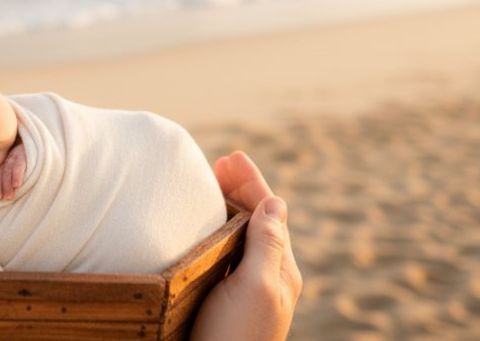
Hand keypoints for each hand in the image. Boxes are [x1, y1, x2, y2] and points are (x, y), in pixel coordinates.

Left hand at [0, 142, 26, 199]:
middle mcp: (9, 159)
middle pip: (1, 173)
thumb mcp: (19, 168)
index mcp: (6, 163)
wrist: (40, 143)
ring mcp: (16, 156)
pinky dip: (17, 176)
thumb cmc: (30, 160)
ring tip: (8, 197)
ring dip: (7, 185)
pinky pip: (19, 166)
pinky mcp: (25, 154)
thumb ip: (8, 178)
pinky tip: (17, 185)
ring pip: (8, 171)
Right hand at [191, 151, 302, 340]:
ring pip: (240, 237)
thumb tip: (276, 201)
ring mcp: (245, 290)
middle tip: (216, 164)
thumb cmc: (237, 337)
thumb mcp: (256, 286)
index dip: (251, 181)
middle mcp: (266, 277)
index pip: (270, 212)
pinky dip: (214, 232)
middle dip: (239, 189)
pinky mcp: (223, 302)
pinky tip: (199, 232)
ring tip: (208, 188)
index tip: (231, 156)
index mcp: (280, 269)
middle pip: (256, 220)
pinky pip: (224, 256)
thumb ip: (267, 243)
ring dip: (226, 208)